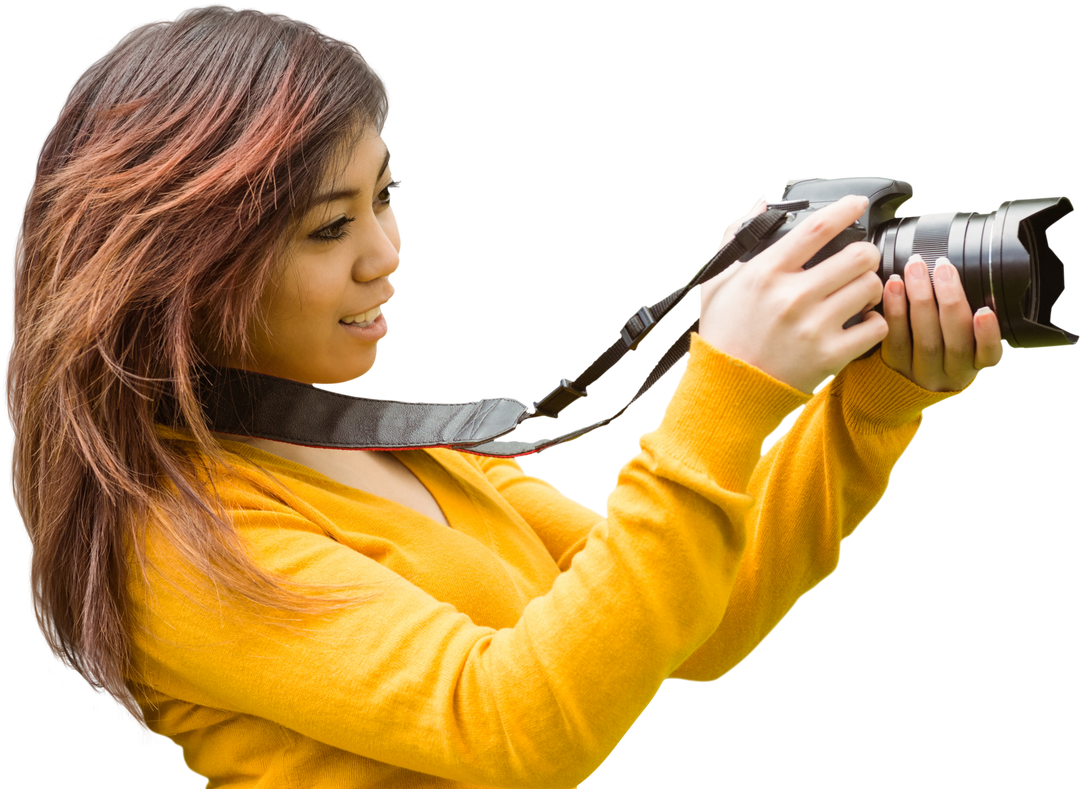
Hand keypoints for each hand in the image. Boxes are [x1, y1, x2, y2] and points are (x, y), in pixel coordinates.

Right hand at [698, 194, 889, 394]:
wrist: (727, 390)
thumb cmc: (724, 336)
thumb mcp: (718, 285)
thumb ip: (737, 243)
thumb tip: (761, 207)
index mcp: (766, 273)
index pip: (817, 228)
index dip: (845, 209)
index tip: (858, 204)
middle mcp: (792, 296)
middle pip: (858, 255)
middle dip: (865, 254)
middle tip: (860, 262)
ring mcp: (813, 327)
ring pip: (871, 287)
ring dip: (870, 287)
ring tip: (858, 295)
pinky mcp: (829, 355)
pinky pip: (875, 326)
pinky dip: (873, 322)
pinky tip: (859, 323)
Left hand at [878, 254, 1006, 391]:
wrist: (896, 382)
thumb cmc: (937, 349)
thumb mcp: (961, 342)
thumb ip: (965, 319)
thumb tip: (959, 275)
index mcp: (974, 366)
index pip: (988, 355)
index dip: (988, 335)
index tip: (985, 311)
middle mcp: (949, 375)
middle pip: (955, 342)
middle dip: (950, 299)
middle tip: (942, 267)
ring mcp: (920, 374)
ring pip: (925, 340)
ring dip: (920, 298)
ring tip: (915, 269)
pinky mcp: (893, 369)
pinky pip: (895, 340)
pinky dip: (895, 311)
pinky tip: (893, 287)